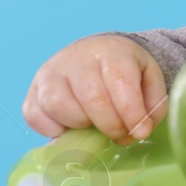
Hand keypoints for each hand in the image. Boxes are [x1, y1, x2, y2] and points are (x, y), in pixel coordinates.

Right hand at [23, 35, 166, 145]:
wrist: (96, 54)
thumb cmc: (125, 71)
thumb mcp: (150, 80)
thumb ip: (153, 106)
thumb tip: (139, 132)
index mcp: (111, 51)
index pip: (120, 80)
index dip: (131, 112)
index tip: (141, 132)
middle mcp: (76, 58)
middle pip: (91, 96)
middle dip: (110, 125)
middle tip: (121, 135)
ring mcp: (50, 73)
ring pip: (58, 105)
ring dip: (81, 125)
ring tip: (95, 125)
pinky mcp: (33, 90)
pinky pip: (34, 115)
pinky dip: (53, 129)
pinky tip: (72, 127)